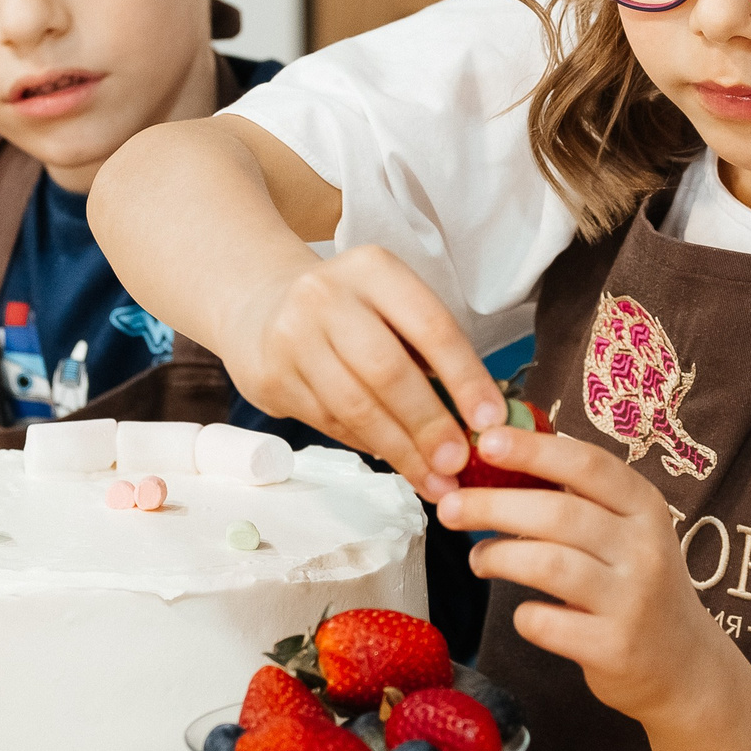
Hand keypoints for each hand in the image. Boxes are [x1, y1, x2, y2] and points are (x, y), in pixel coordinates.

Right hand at [220, 244, 501, 497]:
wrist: (259, 307)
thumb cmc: (348, 312)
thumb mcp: (388, 305)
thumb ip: (429, 350)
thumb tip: (480, 420)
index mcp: (373, 269)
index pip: (430, 326)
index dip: (465, 378)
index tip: (490, 421)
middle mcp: (327, 296)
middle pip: (388, 371)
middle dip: (429, 424)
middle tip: (458, 463)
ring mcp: (292, 337)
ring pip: (355, 406)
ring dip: (400, 450)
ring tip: (434, 480)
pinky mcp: (271, 378)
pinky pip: (330, 423)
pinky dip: (369, 445)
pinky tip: (395, 460)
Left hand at [437, 427, 731, 727]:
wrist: (687, 667)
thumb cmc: (636, 585)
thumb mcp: (626, 533)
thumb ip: (578, 500)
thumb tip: (496, 462)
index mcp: (645, 507)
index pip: (587, 464)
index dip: (533, 449)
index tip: (484, 441)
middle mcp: (644, 549)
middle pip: (557, 513)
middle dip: (492, 506)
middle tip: (450, 507)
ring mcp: (632, 600)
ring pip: (548, 565)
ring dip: (498, 557)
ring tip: (479, 559)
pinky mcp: (614, 648)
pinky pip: (546, 622)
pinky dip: (522, 615)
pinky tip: (523, 612)